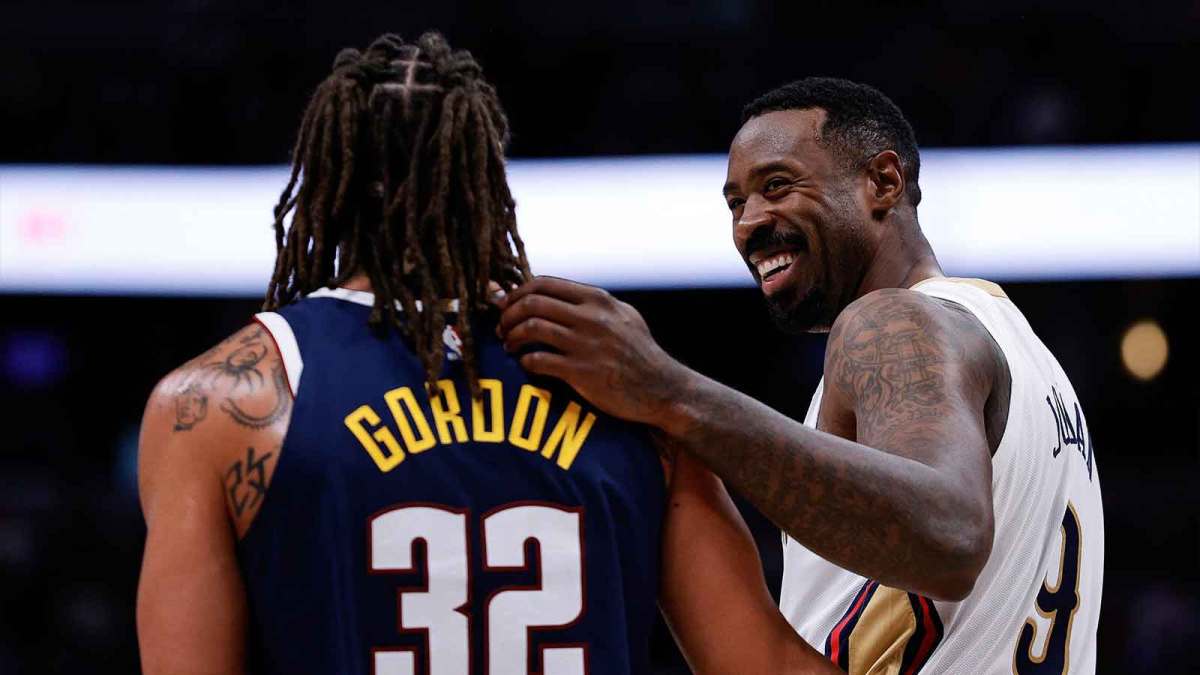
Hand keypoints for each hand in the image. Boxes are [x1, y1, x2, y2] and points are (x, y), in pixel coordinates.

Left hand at [498, 276, 686, 426]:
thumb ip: (593, 304)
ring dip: (512, 336)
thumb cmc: (641, 354)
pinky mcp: (582, 372)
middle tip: (502, 327)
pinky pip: (538, 360)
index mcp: (598, 300)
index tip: (507, 305)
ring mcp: (586, 344)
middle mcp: (591, 317)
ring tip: (509, 345)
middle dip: (508, 314)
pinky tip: (525, 365)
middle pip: (532, 303)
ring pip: (531, 328)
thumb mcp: (623, 316)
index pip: (544, 283)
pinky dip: (525, 361)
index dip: (518, 292)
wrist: (662, 389)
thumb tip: (556, 295)